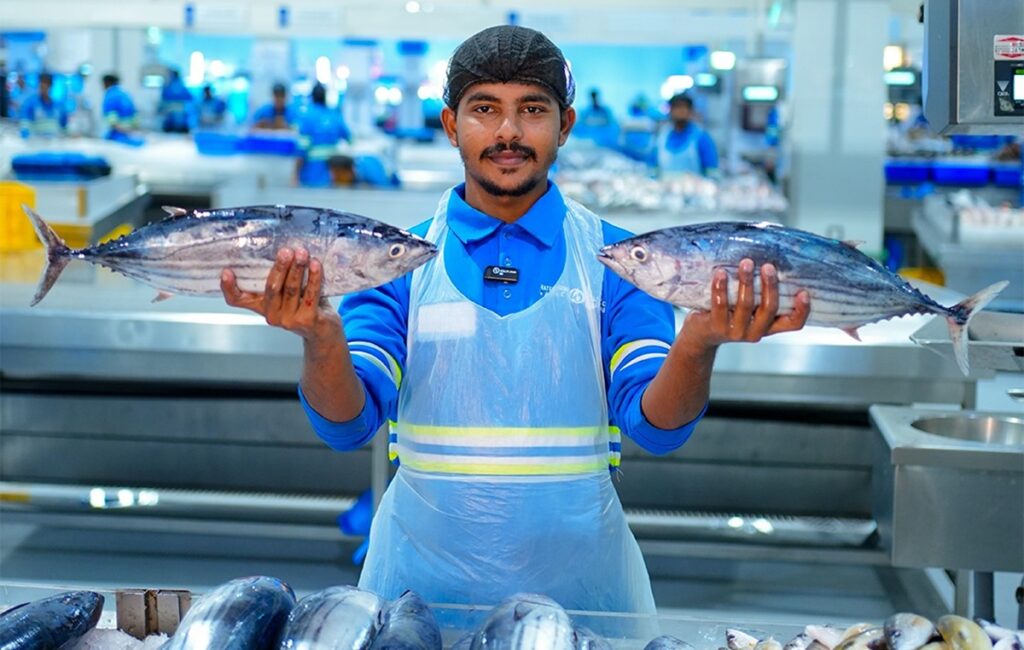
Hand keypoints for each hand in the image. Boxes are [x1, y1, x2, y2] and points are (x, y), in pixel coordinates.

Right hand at [221, 247, 339, 340]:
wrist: (323, 329)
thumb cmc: (303, 304)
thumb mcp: (286, 292)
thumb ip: (279, 277)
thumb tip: (278, 247)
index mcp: (261, 305)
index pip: (237, 300)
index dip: (229, 287)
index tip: (226, 271)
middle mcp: (271, 315)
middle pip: (271, 288)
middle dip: (279, 267)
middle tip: (285, 251)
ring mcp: (288, 320)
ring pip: (291, 289)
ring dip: (297, 268)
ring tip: (302, 253)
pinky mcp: (307, 320)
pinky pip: (310, 295)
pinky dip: (313, 278)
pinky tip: (315, 265)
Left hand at [680, 258, 809, 349]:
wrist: (701, 335)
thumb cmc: (729, 314)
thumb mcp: (749, 309)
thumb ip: (761, 295)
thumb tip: (771, 259)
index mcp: (768, 326)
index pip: (793, 324)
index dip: (801, 310)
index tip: (804, 292)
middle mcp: (755, 332)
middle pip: (769, 309)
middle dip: (770, 286)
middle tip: (768, 266)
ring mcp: (735, 331)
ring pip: (745, 305)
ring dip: (747, 281)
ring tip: (746, 262)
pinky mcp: (716, 327)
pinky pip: (720, 304)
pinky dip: (721, 287)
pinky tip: (721, 272)